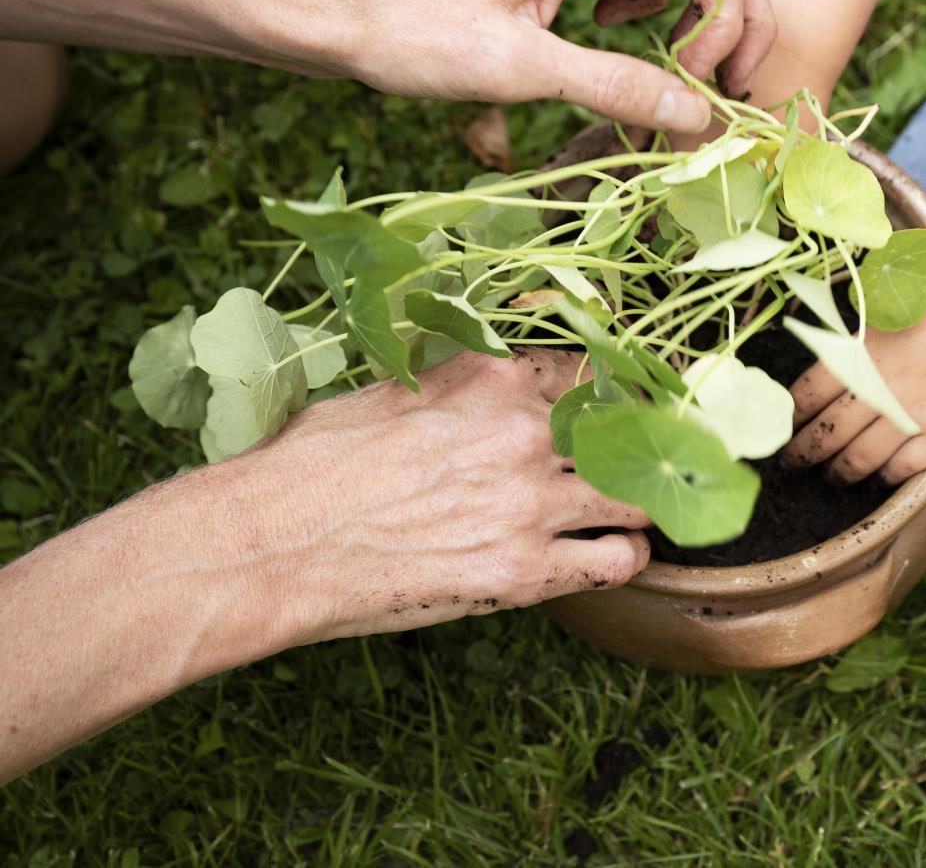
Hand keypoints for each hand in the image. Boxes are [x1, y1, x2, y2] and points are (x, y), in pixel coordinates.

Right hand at [241, 348, 650, 644]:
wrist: (271, 543)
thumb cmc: (312, 466)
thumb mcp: (388, 391)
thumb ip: (457, 385)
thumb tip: (483, 386)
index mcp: (490, 377)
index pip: (588, 373)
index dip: (607, 397)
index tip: (615, 412)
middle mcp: (522, 431)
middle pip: (624, 430)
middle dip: (634, 447)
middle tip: (637, 462)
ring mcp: (530, 501)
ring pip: (635, 494)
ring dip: (638, 502)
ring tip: (628, 512)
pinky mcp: (525, 569)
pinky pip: (618, 560)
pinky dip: (627, 557)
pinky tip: (615, 554)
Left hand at [325, 0, 773, 132]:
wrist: (340, 10)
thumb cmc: (414, 31)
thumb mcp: (521, 70)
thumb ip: (616, 87)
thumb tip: (697, 117)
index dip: (729, 13)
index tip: (698, 76)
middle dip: (731, 12)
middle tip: (713, 82)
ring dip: (699, 8)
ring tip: (678, 66)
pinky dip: (656, 0)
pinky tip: (617, 33)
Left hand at [781, 267, 925, 484]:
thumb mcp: (890, 307)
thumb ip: (857, 336)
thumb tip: (825, 353)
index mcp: (859, 352)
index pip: (805, 395)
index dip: (789, 418)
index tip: (783, 428)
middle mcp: (878, 386)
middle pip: (825, 434)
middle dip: (804, 454)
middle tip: (795, 463)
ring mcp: (910, 414)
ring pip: (858, 459)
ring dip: (840, 472)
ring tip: (834, 476)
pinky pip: (901, 468)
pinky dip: (884, 477)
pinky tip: (879, 477)